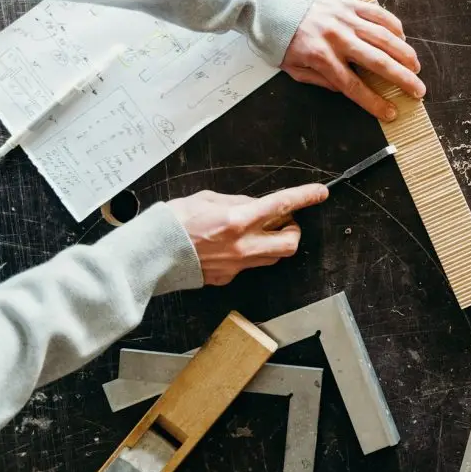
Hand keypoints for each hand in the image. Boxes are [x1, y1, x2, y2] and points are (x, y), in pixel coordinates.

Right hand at [167, 184, 328, 285]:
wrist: (151, 254)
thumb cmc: (172, 223)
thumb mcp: (207, 199)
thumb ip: (237, 202)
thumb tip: (255, 205)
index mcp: (238, 219)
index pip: (283, 205)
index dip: (305, 197)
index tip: (319, 193)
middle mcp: (243, 245)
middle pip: (290, 243)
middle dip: (293, 230)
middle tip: (283, 221)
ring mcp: (237, 264)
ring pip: (274, 257)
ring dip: (273, 243)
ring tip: (256, 232)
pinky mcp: (227, 277)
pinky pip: (249, 266)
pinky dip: (249, 255)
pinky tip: (231, 247)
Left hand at [283, 0, 424, 120]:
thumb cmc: (278, 36)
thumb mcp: (291, 67)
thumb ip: (319, 80)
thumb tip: (344, 89)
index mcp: (322, 57)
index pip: (354, 86)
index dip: (375, 102)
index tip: (391, 112)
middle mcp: (338, 38)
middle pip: (378, 62)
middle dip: (402, 79)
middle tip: (418, 91)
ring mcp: (345, 18)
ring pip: (384, 37)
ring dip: (404, 54)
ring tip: (416, 67)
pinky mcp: (348, 2)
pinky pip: (378, 14)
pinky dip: (394, 26)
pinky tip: (402, 38)